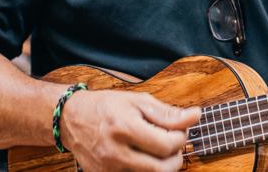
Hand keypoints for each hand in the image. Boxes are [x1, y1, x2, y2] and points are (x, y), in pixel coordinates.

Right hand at [59, 90, 200, 171]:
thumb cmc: (106, 107)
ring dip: (162, 166)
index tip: (179, 130)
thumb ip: (168, 113)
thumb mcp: (138, 101)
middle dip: (176, 157)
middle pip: (161, 169)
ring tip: (159, 151)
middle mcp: (115, 153)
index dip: (181, 138)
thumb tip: (195, 116)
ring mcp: (108, 170)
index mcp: (125, 129)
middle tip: (173, 144)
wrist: (72, 119)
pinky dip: (146, 171)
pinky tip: (145, 158)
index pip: (166, 145)